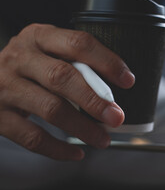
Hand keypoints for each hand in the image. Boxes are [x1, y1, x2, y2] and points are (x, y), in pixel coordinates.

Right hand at [0, 24, 134, 160]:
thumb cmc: (29, 66)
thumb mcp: (47, 52)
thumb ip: (75, 63)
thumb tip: (114, 94)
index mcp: (39, 37)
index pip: (78, 44)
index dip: (107, 62)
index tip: (128, 80)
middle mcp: (20, 58)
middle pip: (62, 77)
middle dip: (94, 100)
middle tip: (116, 117)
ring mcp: (5, 87)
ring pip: (49, 109)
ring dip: (82, 128)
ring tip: (103, 139)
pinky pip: (31, 137)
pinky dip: (57, 149)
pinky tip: (76, 153)